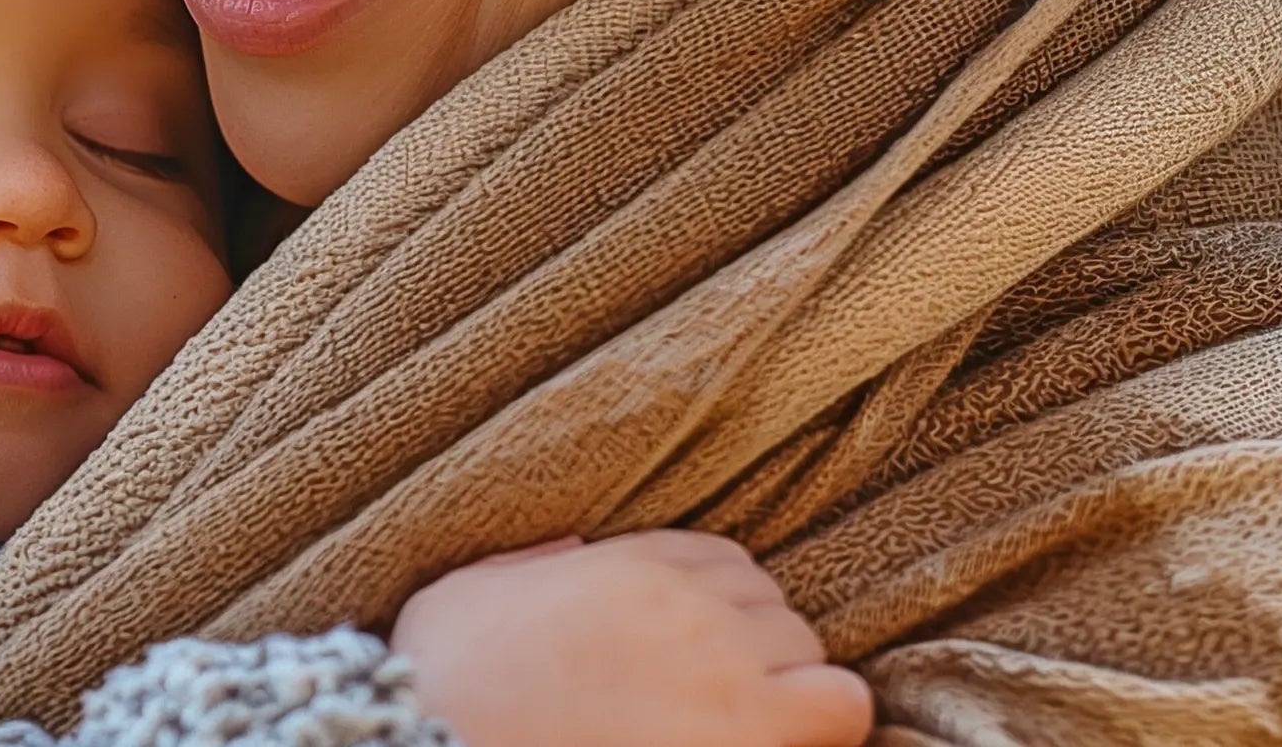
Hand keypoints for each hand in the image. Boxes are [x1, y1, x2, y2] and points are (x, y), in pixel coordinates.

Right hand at [390, 531, 872, 746]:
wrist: (440, 744)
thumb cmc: (442, 685)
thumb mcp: (466, 596)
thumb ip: (528, 567)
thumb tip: (569, 552)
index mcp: (627, 563)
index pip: (723, 563)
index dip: (715, 609)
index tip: (690, 653)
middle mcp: (688, 603)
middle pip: (770, 609)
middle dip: (749, 652)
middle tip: (707, 701)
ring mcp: (725, 665)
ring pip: (806, 652)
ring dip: (782, 690)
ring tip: (738, 728)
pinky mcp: (749, 731)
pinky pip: (841, 706)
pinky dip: (825, 722)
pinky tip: (778, 742)